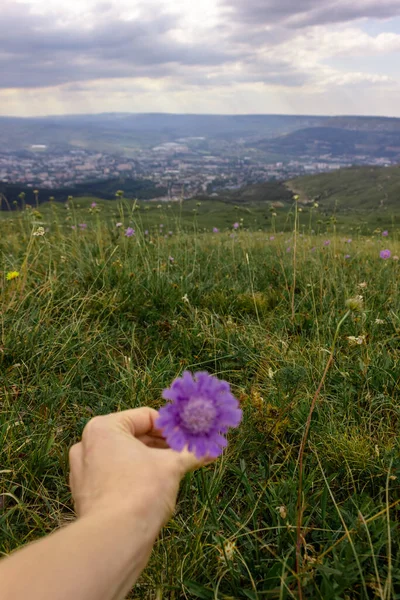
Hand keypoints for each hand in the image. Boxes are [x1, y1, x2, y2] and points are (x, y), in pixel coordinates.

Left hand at [69, 408, 207, 526]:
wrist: (114, 539)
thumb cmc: (141, 491)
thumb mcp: (172, 466)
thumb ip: (192, 453)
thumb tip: (213, 449)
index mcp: (103, 428)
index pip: (145, 417)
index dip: (171, 427)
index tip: (190, 439)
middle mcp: (88, 445)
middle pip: (135, 437)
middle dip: (163, 445)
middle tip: (187, 453)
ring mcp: (84, 471)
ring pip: (125, 458)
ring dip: (151, 461)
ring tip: (176, 470)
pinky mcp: (86, 495)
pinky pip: (116, 476)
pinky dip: (136, 477)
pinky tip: (157, 488)